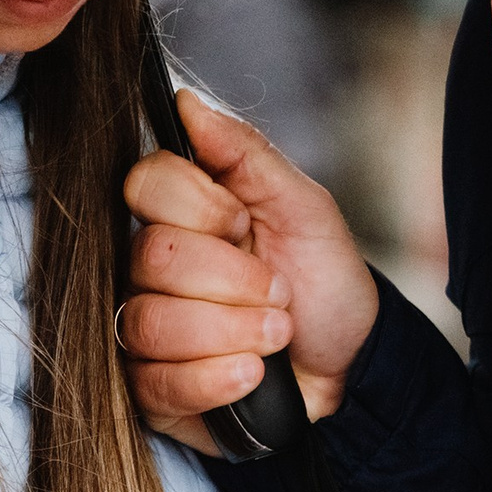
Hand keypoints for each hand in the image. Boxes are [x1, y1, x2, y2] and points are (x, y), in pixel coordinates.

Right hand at [120, 90, 379, 455]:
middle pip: (151, 257)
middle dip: (235, 280)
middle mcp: (150, 267)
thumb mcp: (304, 207)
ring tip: (276, 335)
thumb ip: (245, 153)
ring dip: (234, 332)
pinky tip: (253, 375)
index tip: (247, 225)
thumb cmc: (325, 284)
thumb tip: (187, 101)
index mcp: (183, 213)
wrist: (349, 367)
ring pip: (150, 322)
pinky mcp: (148, 390)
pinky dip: (217, 379)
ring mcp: (142, 328)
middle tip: (279, 292)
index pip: (145, 184)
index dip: (203, 209)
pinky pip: (157, 383)